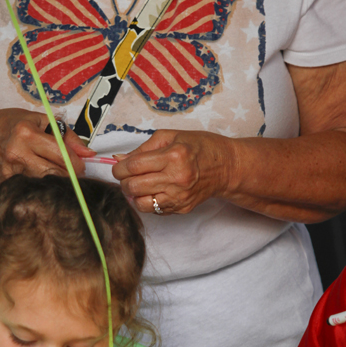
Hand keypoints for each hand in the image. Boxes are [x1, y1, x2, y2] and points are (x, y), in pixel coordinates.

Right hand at [0, 108, 93, 181]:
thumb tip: (88, 154)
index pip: (61, 154)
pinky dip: (41, 187)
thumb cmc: (14, 124)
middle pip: (54, 174)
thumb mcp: (42, 120)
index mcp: (27, 133)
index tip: (82, 165)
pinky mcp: (5, 183)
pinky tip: (42, 180)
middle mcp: (17, 153)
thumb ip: (68, 137)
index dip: (77, 163)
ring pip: (44, 185)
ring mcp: (9, 170)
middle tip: (74, 173)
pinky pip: (31, 189)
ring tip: (59, 174)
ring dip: (57, 182)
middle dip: (70, 176)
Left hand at [112, 129, 232, 214]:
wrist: (226, 167)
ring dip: (134, 195)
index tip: (119, 167)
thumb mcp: (171, 136)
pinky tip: (153, 191)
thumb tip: (119, 159)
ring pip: (140, 203)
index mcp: (173, 156)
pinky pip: (154, 210)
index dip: (119, 168)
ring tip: (139, 185)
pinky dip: (148, 202)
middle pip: (133, 186)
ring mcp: (180, 196)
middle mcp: (176, 178)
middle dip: (124, 181)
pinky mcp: (182, 208)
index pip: (134, 166)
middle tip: (127, 176)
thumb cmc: (199, 147)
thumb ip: (142, 148)